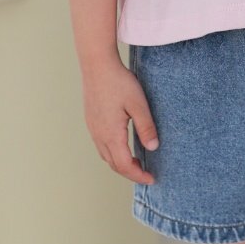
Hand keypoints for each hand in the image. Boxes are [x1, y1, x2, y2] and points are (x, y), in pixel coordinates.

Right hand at [82, 54, 160, 184]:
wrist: (97, 65)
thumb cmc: (118, 82)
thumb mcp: (138, 104)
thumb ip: (146, 127)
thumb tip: (153, 147)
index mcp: (111, 134)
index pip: (124, 165)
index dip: (138, 175)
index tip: (151, 179)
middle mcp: (99, 135)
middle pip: (113, 164)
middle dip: (130, 172)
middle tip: (146, 173)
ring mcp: (93, 128)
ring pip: (106, 155)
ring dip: (120, 163)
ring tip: (136, 161)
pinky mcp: (91, 121)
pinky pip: (101, 145)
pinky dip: (113, 152)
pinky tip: (123, 146)